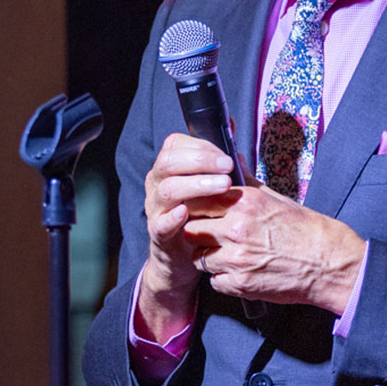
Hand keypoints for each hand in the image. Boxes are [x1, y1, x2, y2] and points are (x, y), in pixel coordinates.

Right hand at [136, 133, 237, 340]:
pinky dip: (172, 217)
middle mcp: (157, 186)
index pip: (174, 146)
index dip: (200, 146)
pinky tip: (186, 212)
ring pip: (167, 189)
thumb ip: (218, 159)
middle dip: (200, 161)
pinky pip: (160, 223)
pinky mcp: (159, 235)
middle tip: (227, 167)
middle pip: (168, 163)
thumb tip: (230, 126)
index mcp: (169, 171)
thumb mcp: (210, 186)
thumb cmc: (202, 218)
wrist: (185, 260)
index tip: (226, 155)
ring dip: (195, 184)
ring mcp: (156, 210)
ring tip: (223, 186)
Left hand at [183, 184, 365, 313]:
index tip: (202, 213)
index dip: (196, 209)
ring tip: (229, 254)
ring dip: (208, 257)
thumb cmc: (305, 229)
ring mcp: (236, 259)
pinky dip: (222, 278)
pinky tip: (239, 271)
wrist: (329, 263)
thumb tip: (232, 161)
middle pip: (192, 230)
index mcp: (244, 203)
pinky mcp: (239, 284)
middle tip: (213, 236)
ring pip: (198, 258)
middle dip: (199, 233)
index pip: (197, 202)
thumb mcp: (275, 198)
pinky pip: (214, 280)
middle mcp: (236, 229)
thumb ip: (247, 182)